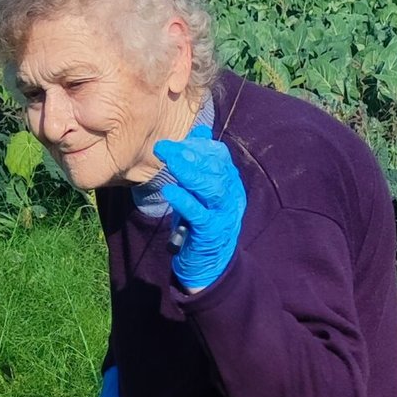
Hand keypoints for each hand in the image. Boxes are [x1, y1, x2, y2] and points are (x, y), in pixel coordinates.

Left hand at [154, 123, 246, 290]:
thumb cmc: (202, 224)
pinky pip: (200, 215)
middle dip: (191, 155)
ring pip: (213, 189)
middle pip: (216, 169)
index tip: (177, 142)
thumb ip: (201, 163)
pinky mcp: (211, 234)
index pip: (220, 156)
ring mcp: (223, 216)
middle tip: (164, 147)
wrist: (209, 266)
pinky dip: (185, 201)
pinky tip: (170, 191)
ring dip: (190, 173)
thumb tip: (200, 130)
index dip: (199, 145)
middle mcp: (231, 197)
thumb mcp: (201, 191)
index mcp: (230, 184)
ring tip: (170, 162)